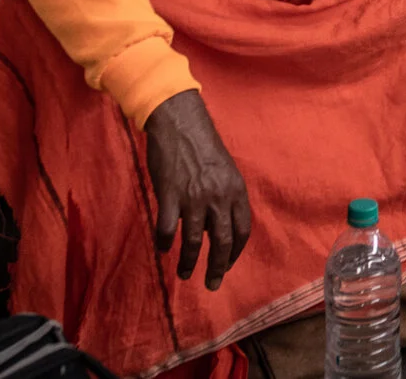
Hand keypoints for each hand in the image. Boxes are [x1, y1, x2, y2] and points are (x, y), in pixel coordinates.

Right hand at [143, 91, 250, 290]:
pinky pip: (167, 229)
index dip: (236, 252)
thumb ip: (225, 196)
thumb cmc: (201, 145)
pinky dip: (164, 243)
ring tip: (185, 274)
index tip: (228, 265)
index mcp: (235, 190)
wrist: (179, 121)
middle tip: (212, 284)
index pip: (242, 230)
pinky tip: (163, 249)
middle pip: (222, 242)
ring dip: (190, 262)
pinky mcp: (170, 195)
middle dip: (217, 268)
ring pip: (195, 241)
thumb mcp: (224, 170)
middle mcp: (219, 196)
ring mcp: (194, 197)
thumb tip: (220, 224)